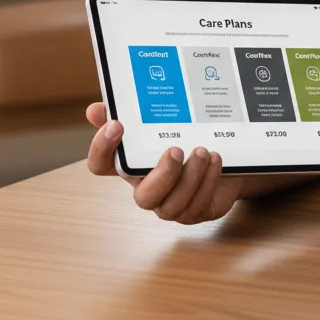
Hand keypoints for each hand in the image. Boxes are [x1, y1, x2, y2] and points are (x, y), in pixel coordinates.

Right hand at [85, 102, 244, 223]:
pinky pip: (198, 206)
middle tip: (176, 149)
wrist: (224, 155)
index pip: (101, 164)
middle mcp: (149, 187)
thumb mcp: (162, 123)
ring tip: (203, 151)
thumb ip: (131, 114)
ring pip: (173, 205)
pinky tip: (215, 161)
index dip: (101, 149)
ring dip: (191, 177)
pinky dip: (208, 182)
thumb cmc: (186, 139)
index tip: (116, 125)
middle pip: (143, 198)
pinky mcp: (196, 210)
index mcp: (133, 164)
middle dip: (162, 175)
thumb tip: (96, 109)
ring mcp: (171, 203)